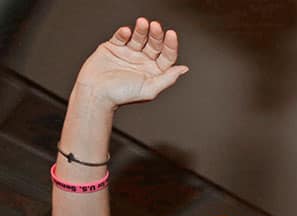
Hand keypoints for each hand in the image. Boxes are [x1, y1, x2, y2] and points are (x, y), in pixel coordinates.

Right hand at [74, 17, 188, 109]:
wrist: (95, 93)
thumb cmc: (122, 95)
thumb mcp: (149, 89)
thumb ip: (168, 78)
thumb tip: (184, 69)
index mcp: (154, 71)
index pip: (167, 55)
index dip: (170, 45)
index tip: (171, 34)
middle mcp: (143, 61)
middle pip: (154, 44)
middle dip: (156, 34)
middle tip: (155, 26)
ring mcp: (128, 53)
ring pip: (139, 37)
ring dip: (141, 30)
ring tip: (142, 23)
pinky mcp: (113, 47)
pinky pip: (121, 37)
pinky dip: (124, 33)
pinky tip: (126, 32)